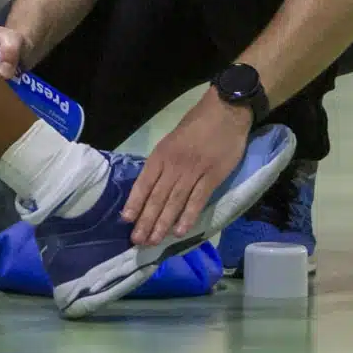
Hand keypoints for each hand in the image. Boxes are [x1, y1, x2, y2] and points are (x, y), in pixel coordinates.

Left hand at [122, 88, 253, 248]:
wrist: (226, 111)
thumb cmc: (198, 123)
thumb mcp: (173, 139)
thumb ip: (163, 160)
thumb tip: (152, 185)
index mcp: (162, 153)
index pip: (144, 182)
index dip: (135, 202)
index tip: (126, 220)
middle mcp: (174, 164)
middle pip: (157, 197)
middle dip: (146, 220)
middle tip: (138, 240)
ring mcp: (193, 171)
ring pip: (174, 202)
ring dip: (163, 224)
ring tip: (153, 241)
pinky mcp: (212, 177)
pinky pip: (197, 200)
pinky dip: (188, 217)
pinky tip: (180, 232)